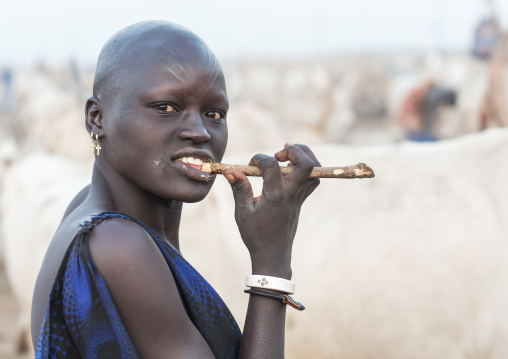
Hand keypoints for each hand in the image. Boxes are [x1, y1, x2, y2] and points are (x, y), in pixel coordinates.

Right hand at [223, 144, 320, 278]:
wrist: (273, 254)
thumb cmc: (255, 234)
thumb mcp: (242, 212)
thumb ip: (239, 188)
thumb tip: (230, 170)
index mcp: (275, 195)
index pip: (272, 165)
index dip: (259, 158)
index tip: (250, 166)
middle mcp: (291, 194)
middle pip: (306, 164)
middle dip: (294, 150)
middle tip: (278, 154)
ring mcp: (299, 197)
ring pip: (316, 170)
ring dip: (304, 156)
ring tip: (287, 155)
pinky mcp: (302, 200)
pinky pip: (313, 179)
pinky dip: (307, 168)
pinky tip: (290, 168)